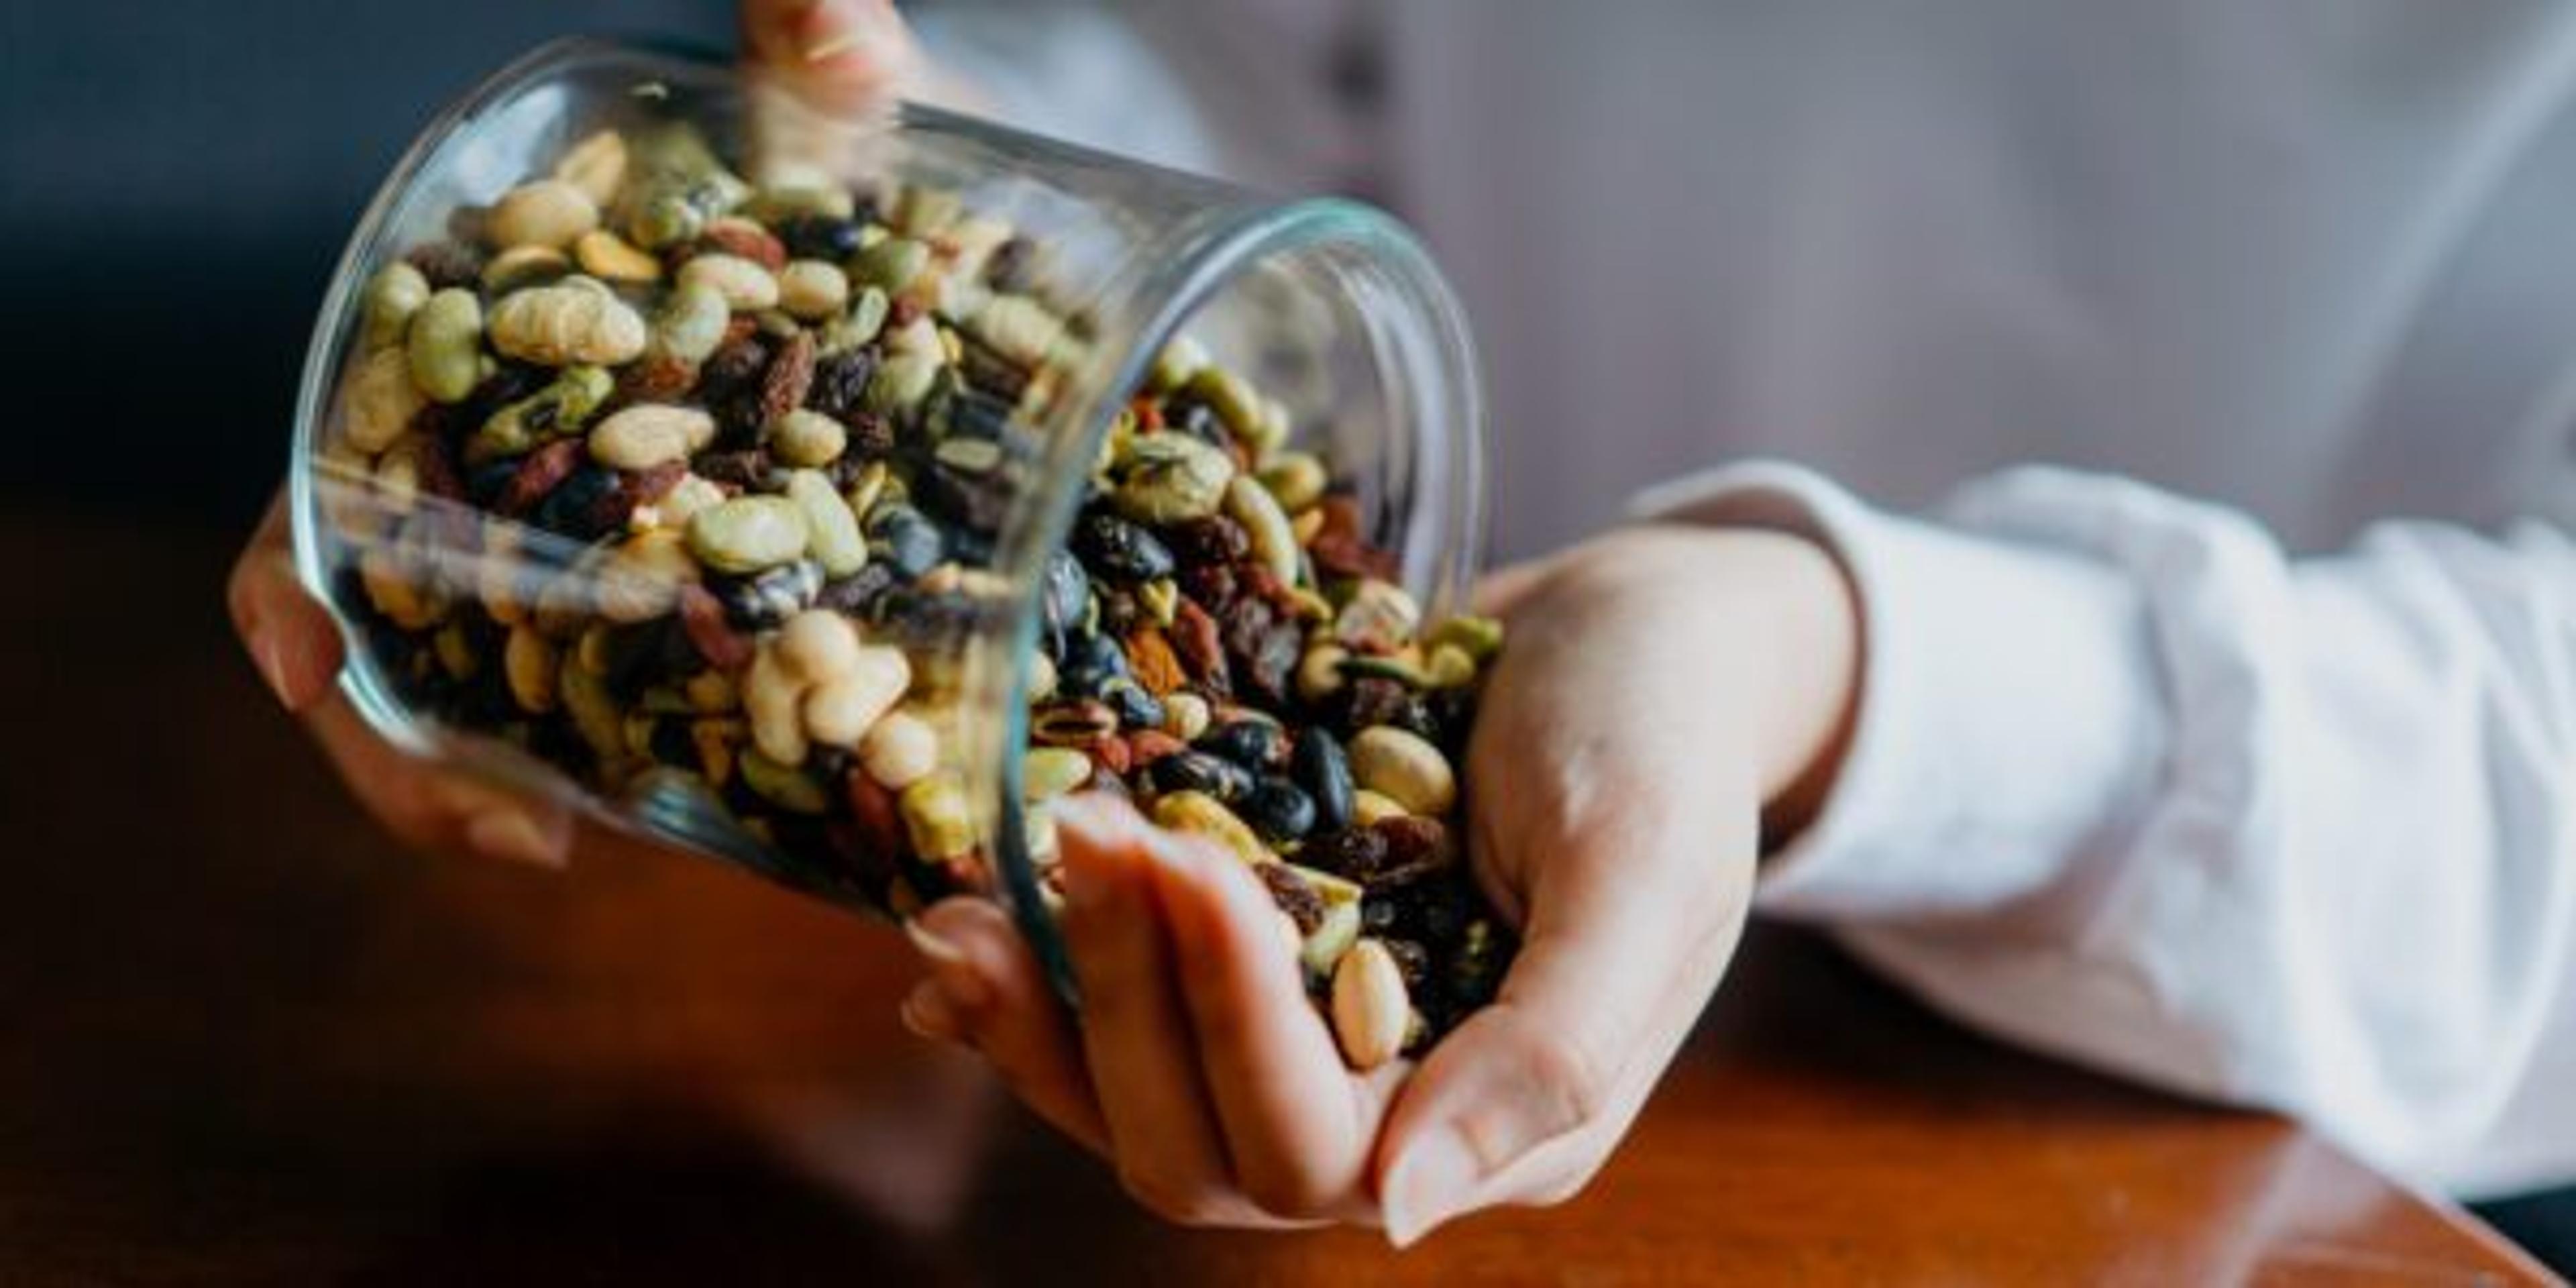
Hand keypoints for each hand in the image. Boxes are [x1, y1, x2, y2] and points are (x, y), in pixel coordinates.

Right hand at [227, 0, 964, 867]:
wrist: (941, 237)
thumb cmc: (849, 173)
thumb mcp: (831, 124)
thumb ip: (816, 59)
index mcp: (504, 374)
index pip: (343, 484)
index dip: (299, 577)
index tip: (301, 651)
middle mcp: (526, 482)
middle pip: (400, 634)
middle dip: (407, 744)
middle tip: (497, 828)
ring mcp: (605, 562)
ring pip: (494, 702)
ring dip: (495, 788)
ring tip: (564, 846)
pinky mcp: (712, 621)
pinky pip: (626, 724)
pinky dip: (627, 780)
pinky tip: (666, 829)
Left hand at [897, 525, 1859, 1238]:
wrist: (1635, 627)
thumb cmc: (1666, 732)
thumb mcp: (1647, 870)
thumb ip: (1560, 1049)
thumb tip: (1402, 1214)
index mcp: (1506, 1127)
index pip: (1316, 1143)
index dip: (1226, 1012)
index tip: (1178, 855)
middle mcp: (1397, 1114)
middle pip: (1195, 1143)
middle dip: (1117, 996)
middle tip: (1081, 827)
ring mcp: (1318, 1043)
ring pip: (1136, 1099)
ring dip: (1047, 1007)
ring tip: (953, 914)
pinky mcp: (1264, 966)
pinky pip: (1127, 1020)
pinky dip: (1043, 984)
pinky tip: (961, 931)